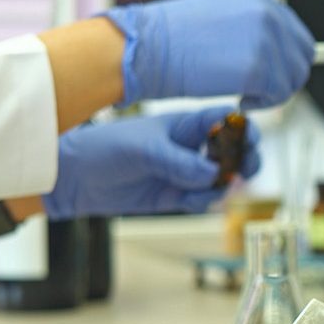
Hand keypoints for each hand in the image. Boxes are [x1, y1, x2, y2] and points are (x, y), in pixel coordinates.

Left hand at [43, 107, 260, 219]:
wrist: (76, 179)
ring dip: (220, 187)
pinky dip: (202, 202)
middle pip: (233, 151)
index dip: (242, 129)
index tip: (247, 143)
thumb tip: (214, 174)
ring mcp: (185, 172)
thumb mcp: (145, 151)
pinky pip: (202, 199)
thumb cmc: (105, 149)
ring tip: (205, 192)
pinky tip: (186, 201)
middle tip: (241, 174)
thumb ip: (180, 162)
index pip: (225, 121)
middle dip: (243, 162)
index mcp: (186, 124)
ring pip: (220, 179)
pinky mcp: (176, 195)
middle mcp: (190, 147)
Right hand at [104, 0, 314, 108]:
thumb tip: (279, 56)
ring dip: (273, 93)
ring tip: (245, 93)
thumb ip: (255, 32)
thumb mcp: (225, 21)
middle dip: (285, 78)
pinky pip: (278, 95)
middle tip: (260, 89)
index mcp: (261, 0)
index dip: (287, 61)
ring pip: (293, 79)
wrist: (149, 49)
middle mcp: (269, 14)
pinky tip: (240, 99)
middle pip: (303, 57)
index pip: (298, 36)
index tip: (271, 75)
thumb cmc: (175, 40)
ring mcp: (266, 40)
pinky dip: (262, 104)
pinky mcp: (259, 68)